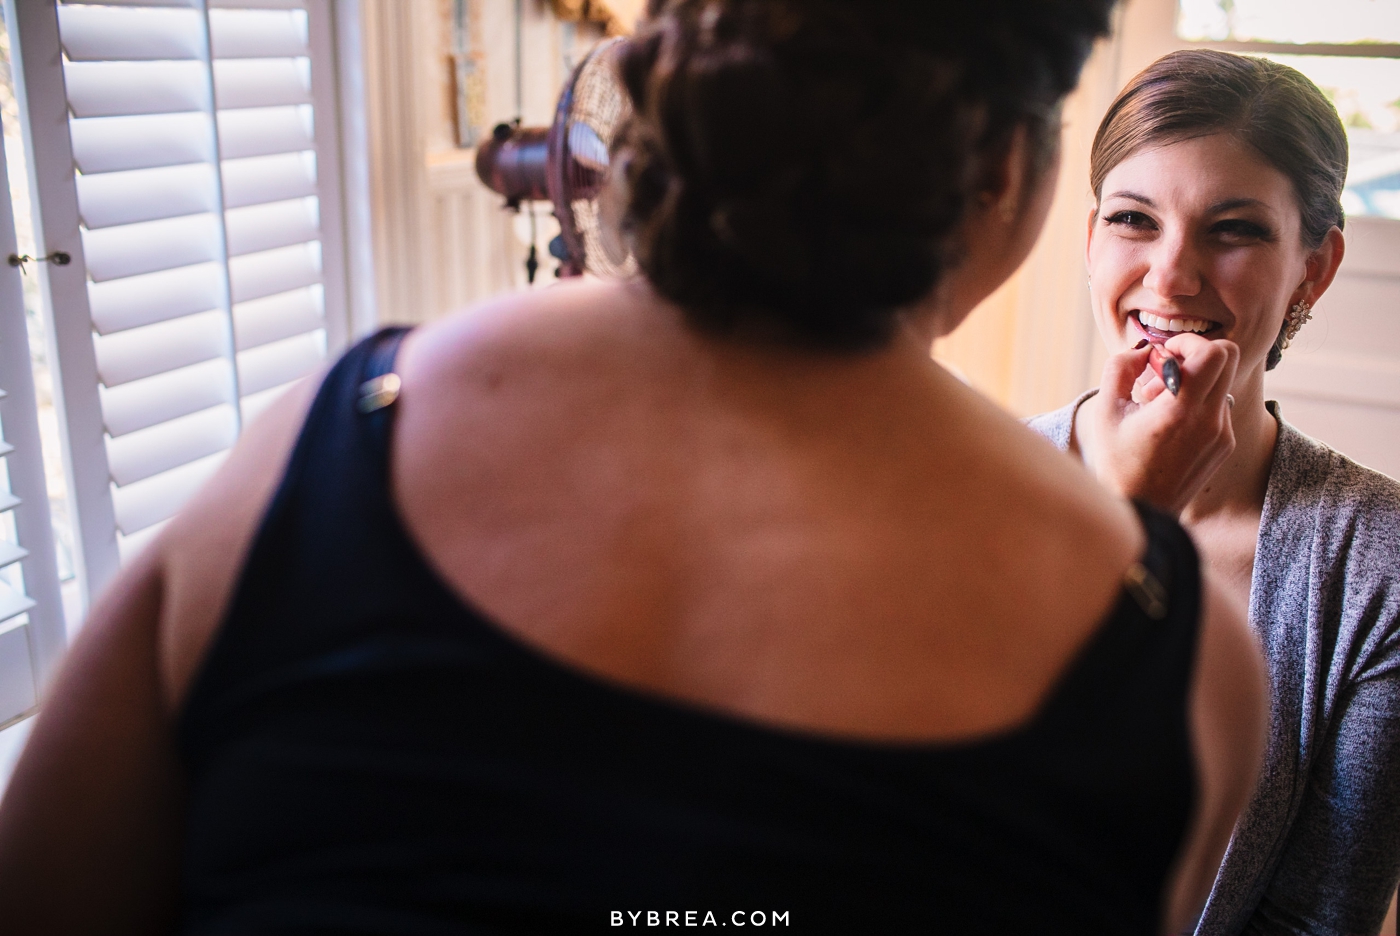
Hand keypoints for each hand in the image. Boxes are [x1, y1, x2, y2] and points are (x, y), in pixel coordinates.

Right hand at [1078, 333, 1238, 513]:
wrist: (1141, 510)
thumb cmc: (1117, 463)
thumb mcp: (1105, 412)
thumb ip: (1119, 369)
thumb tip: (1143, 350)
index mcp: (1180, 410)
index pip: (1214, 353)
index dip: (1190, 342)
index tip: (1165, 355)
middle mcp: (1210, 420)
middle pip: (1229, 358)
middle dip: (1197, 354)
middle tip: (1168, 370)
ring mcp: (1222, 433)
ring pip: (1222, 382)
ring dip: (1195, 382)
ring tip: (1161, 405)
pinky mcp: (1226, 444)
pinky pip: (1219, 407)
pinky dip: (1198, 404)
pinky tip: (1171, 424)